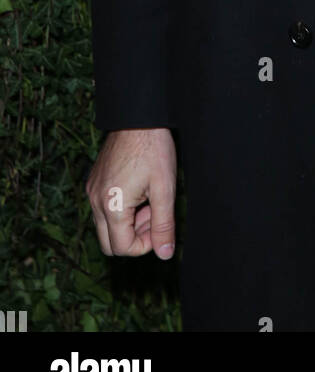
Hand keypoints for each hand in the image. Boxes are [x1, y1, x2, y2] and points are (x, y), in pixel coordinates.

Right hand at [85, 127, 176, 258]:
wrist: (138, 117)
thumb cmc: (153, 149)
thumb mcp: (164, 188)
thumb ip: (164, 224)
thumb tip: (165, 254)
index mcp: (111, 206)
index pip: (122, 248)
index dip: (145, 245)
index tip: (160, 225)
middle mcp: (95, 201)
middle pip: (109, 243)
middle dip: (134, 237)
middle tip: (154, 215)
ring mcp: (92, 190)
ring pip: (106, 226)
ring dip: (128, 223)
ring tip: (149, 200)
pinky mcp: (94, 181)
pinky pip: (103, 209)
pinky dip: (121, 210)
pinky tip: (139, 190)